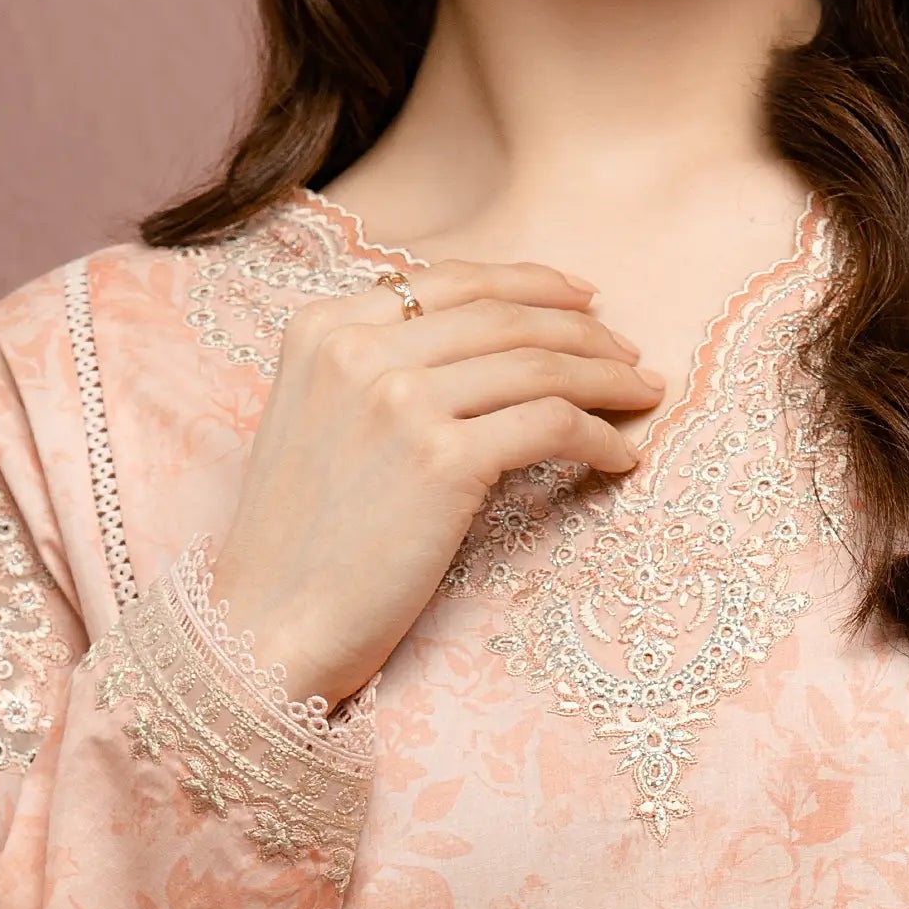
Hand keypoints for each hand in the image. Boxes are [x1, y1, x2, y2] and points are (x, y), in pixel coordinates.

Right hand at [204, 261, 664, 707]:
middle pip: (504, 317)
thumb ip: (373, 368)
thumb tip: (482, 345)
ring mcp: (400, 401)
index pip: (451, 282)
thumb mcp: (313, 419)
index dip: (530, 283)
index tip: (582, 298)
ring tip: (643, 395)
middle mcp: (358, 350)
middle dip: (583, 329)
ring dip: (606, 377)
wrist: (266, 626)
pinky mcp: (443, 461)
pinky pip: (551, 425)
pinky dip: (598, 437)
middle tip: (629, 351)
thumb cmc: (297, 543)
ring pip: (539, 364)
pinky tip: (620, 456)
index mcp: (322, 327)